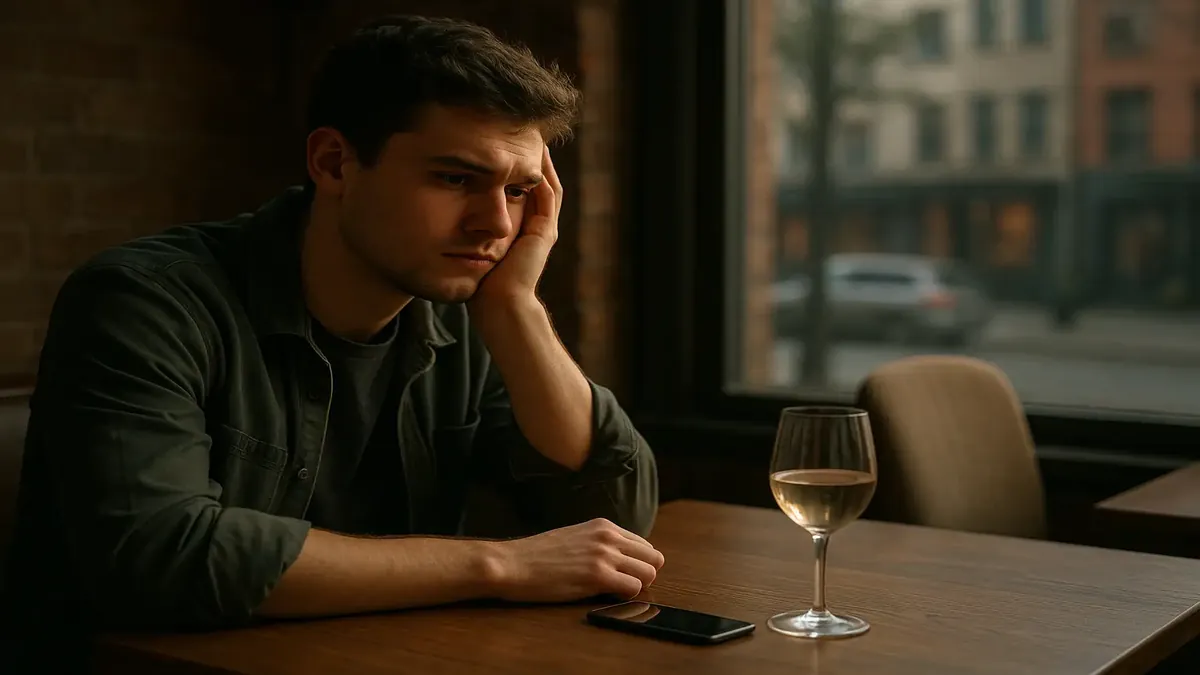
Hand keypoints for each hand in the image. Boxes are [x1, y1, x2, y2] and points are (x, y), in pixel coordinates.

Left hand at [469, 145, 560, 308]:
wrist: (499, 306)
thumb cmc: (478, 287)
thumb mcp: (467, 251)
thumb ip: (460, 233)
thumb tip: (428, 214)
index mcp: (517, 232)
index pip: (517, 193)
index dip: (510, 169)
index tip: (495, 147)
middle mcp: (534, 228)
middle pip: (535, 185)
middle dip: (526, 160)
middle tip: (518, 134)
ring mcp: (542, 229)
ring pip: (546, 186)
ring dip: (539, 161)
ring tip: (530, 137)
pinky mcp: (544, 232)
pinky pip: (549, 195)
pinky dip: (543, 174)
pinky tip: (534, 154)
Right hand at [484, 518, 665, 602]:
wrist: (513, 563)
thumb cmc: (537, 555)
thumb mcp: (575, 538)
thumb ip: (600, 544)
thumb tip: (621, 561)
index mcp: (604, 526)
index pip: (644, 546)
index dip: (636, 565)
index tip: (621, 575)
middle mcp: (609, 537)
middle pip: (654, 559)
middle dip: (642, 576)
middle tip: (620, 586)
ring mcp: (605, 555)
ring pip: (650, 574)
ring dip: (635, 586)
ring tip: (612, 592)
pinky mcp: (597, 575)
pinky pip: (634, 588)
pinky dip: (625, 597)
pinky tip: (605, 596)